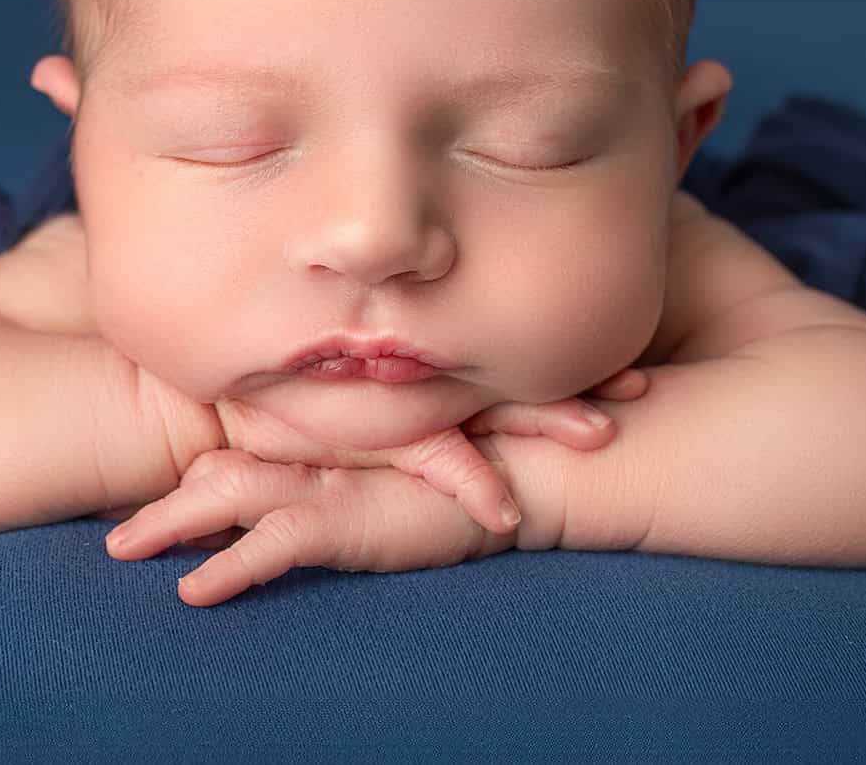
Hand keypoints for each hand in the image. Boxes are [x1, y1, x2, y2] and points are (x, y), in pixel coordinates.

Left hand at [104, 448, 514, 606]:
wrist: (517, 476)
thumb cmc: (465, 481)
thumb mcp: (398, 486)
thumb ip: (355, 491)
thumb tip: (311, 518)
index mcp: (320, 453)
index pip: (238, 457)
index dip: (187, 478)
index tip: (142, 506)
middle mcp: (314, 461)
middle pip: (216, 469)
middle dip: (159, 501)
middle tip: (107, 532)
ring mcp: (326, 484)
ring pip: (228, 495)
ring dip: (169, 522)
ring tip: (118, 548)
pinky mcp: (345, 517)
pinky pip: (272, 543)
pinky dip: (229, 566)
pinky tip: (192, 590)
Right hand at [211, 364, 652, 536]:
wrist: (221, 399)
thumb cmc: (295, 384)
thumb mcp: (368, 376)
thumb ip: (421, 368)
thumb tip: (493, 355)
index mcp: (438, 359)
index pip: (515, 353)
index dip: (576, 356)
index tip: (640, 362)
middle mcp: (430, 375)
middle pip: (519, 371)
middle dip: (582, 380)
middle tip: (644, 383)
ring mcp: (407, 403)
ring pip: (491, 408)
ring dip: (545, 420)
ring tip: (601, 435)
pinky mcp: (374, 437)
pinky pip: (434, 460)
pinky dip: (472, 485)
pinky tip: (505, 512)